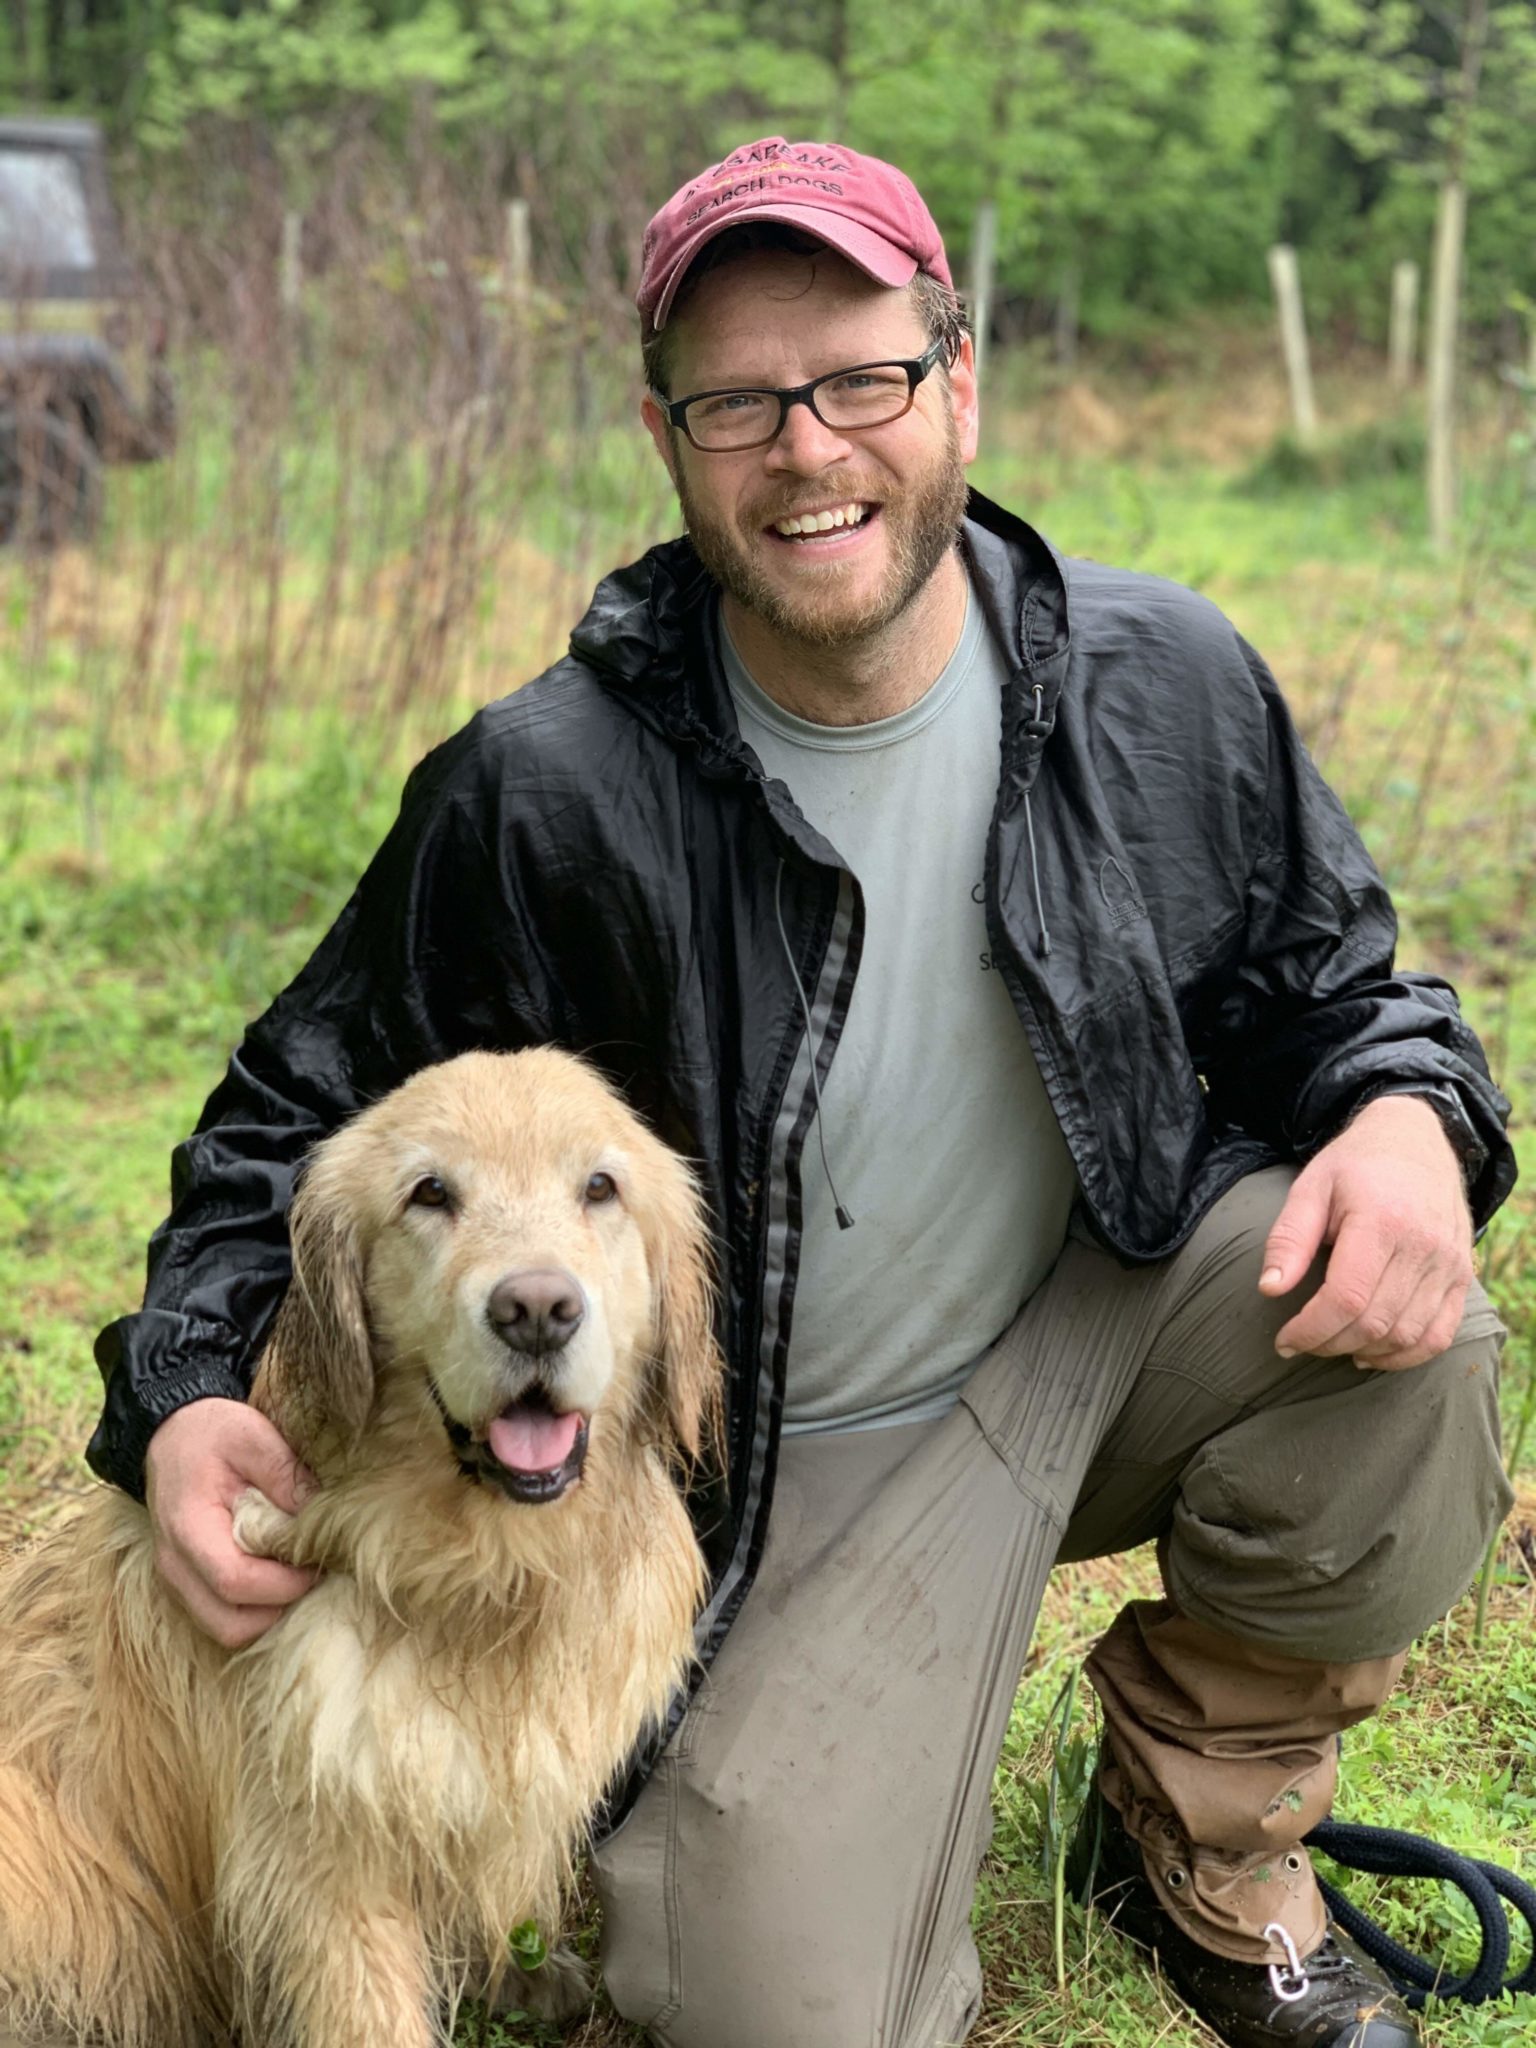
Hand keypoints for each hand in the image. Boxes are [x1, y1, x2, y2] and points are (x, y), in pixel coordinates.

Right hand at [145, 1397, 317, 1647]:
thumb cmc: (212, 1434)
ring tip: (300, 1577)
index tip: (319, 1563)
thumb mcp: (253, 1437)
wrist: (170, 1434)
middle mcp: (175, 1567)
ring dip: (270, 1615)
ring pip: (227, 1630)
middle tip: (315, 1574)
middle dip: (281, 1608)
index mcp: (188, 1529)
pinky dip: (256, 1611)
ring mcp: (178, 1582)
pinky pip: (223, 1618)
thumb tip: (322, 1518)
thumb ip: (286, 1475)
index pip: (235, 1581)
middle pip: (231, 1624)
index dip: (284, 1583)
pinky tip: (281, 1579)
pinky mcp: (188, 1586)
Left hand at [1258, 1095, 1473, 1370]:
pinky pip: (1440, 1334)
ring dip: (1365, 1351)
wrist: (1416, 1140)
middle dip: (1330, 1343)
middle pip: (1375, 1323)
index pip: (1346, 1298)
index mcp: (1381, 1221)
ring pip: (1408, 1335)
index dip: (1312, 1329)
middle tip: (1301, 1342)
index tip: (1284, 1340)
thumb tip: (1269, 1289)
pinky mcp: (1462, 1276)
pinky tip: (1373, 1352)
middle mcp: (1423, 1246)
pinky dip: (1406, 1355)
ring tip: (1331, 1344)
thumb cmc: (1355, 1165)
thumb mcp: (1311, 1187)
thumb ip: (1288, 1238)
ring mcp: (1449, 1264)